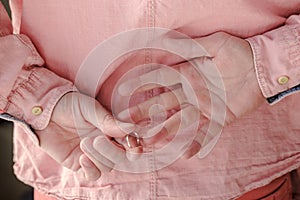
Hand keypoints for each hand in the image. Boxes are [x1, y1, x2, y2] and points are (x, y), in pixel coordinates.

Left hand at [35, 92, 136, 179]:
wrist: (44, 112)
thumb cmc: (68, 104)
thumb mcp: (89, 108)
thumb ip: (107, 120)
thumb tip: (131, 128)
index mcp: (112, 129)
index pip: (130, 141)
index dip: (134, 145)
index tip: (132, 143)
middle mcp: (106, 143)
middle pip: (121, 157)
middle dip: (114, 152)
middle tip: (99, 140)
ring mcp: (93, 155)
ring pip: (107, 166)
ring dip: (98, 157)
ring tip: (84, 143)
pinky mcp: (79, 164)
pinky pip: (92, 174)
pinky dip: (91, 169)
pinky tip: (82, 158)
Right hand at [117, 32, 264, 157]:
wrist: (262, 67)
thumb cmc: (238, 52)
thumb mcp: (214, 44)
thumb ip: (190, 46)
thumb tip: (164, 40)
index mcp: (187, 75)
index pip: (160, 80)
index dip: (142, 84)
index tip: (125, 91)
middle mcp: (191, 93)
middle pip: (164, 104)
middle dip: (146, 113)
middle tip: (129, 123)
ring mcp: (204, 107)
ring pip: (180, 121)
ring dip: (166, 132)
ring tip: (151, 142)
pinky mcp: (219, 118)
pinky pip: (206, 133)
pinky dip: (197, 143)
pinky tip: (187, 154)